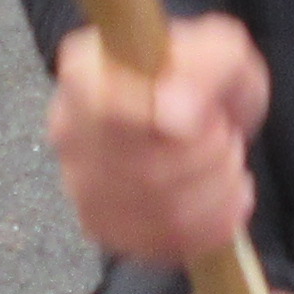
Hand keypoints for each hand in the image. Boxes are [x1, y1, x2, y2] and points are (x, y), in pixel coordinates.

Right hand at [47, 14, 268, 265]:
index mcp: (87, 71)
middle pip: (148, 169)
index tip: (205, 112)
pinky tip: (222, 196)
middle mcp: (70, 129)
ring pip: (161, 213)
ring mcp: (80, 184)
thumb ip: (205, 65)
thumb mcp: (220, 49)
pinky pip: (164, 243)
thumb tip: (174, 111)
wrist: (192, 110)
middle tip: (221, 132)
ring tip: (223, 162)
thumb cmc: (201, 75)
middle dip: (210, 155)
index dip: (168, 120)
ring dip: (216, 189)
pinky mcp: (102, 227)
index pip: (110, 110)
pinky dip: (211, 224)